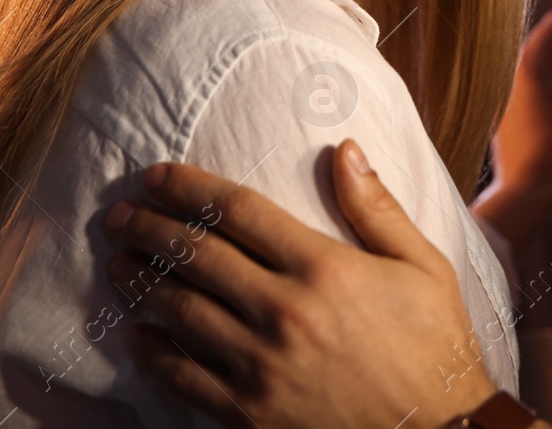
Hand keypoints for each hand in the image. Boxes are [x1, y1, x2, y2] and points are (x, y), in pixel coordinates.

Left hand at [104, 141, 497, 428]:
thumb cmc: (434, 346)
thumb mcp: (422, 266)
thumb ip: (376, 207)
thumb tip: (344, 149)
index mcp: (323, 267)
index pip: (239, 211)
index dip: (190, 187)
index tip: (157, 175)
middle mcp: (284, 311)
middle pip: (197, 255)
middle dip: (150, 227)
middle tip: (117, 214)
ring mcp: (262, 366)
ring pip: (181, 312)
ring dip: (141, 282)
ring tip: (117, 263)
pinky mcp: (251, 414)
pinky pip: (184, 378)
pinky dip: (153, 354)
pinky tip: (137, 335)